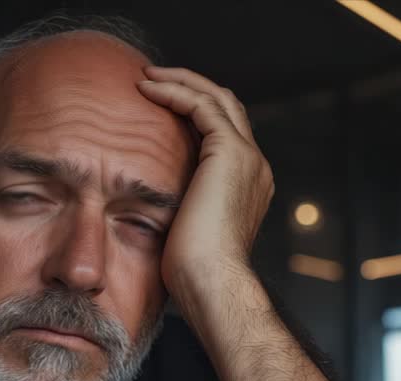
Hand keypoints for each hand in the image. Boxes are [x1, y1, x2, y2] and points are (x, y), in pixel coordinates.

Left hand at [136, 66, 273, 295]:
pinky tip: (147, 90)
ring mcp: (247, 157)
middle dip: (189, 87)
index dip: (193, 113)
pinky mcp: (229, 152)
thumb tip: (146, 205)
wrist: (211, 282)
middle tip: (151, 80)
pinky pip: (201, 105)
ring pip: (217, 97)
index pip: (225, 132)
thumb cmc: (193, 273)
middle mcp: (254, 165)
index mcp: (248, 184)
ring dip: (180, 81)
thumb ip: (179, 207)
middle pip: (227, 106)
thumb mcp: (185, 232)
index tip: (158, 106)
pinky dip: (175, 92)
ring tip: (146, 77)